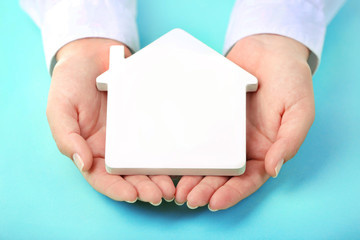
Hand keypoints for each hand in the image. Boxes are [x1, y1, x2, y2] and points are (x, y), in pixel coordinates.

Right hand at [47, 38, 174, 204]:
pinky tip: (177, 162)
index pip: (102, 177)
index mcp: (90, 149)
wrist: (92, 55)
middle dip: (143, 188)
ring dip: (157, 177)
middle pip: (128, 175)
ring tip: (170, 187)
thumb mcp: (60, 108)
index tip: (132, 195)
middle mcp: (112, 147)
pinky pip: (156, 140)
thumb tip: (83, 163)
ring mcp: (130, 135)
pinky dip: (166, 153)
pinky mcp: (145, 121)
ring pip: (145, 163)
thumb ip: (67, 137)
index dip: (116, 189)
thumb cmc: (70, 82)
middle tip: (159, 195)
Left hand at [175, 34, 314, 210]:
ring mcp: (225, 131)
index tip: (214, 202)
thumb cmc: (291, 79)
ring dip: (193, 175)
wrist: (269, 48)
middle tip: (187, 199)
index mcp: (265, 149)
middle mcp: (242, 145)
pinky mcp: (210, 115)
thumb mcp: (300, 110)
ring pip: (207, 159)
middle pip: (223, 174)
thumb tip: (274, 169)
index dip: (232, 193)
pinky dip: (186, 148)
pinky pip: (197, 134)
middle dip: (206, 189)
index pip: (248, 179)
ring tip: (177, 189)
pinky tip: (173, 158)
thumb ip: (289, 141)